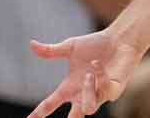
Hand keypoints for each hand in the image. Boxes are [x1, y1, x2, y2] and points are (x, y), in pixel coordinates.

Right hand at [27, 31, 143, 117]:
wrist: (118, 39)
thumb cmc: (95, 44)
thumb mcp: (70, 47)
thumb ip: (51, 51)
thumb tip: (31, 44)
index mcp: (70, 87)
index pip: (51, 103)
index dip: (39, 113)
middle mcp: (83, 94)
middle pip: (74, 116)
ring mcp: (99, 94)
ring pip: (89, 107)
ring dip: (87, 92)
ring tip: (88, 75)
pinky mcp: (114, 90)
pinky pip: (105, 91)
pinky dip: (99, 77)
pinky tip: (97, 64)